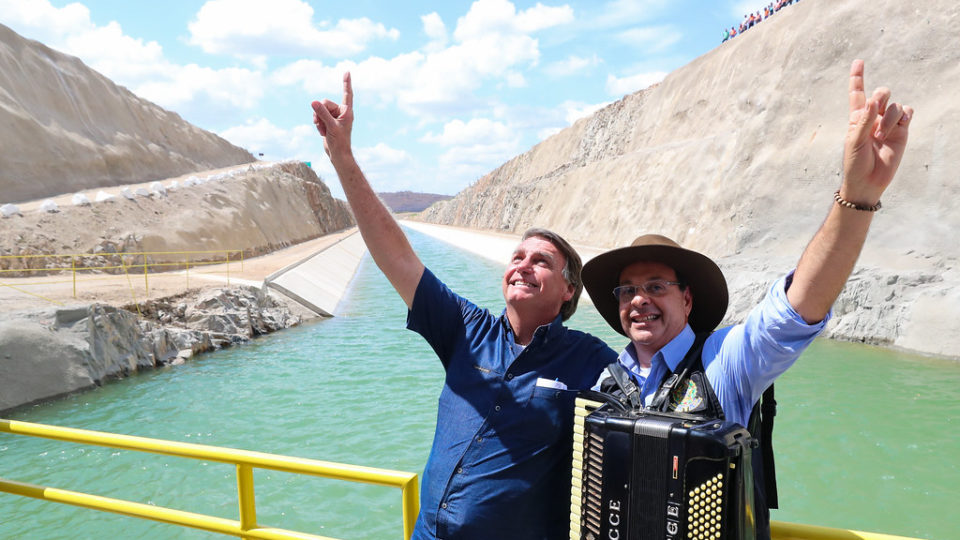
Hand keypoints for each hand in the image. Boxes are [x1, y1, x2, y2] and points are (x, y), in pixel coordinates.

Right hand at [312, 72, 353, 158]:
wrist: (338, 154)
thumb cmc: (339, 142)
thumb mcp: (331, 126)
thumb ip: (322, 113)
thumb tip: (314, 102)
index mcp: (346, 111)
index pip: (347, 94)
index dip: (346, 83)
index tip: (347, 71)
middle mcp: (340, 112)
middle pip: (325, 102)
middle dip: (320, 112)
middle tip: (324, 124)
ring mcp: (333, 117)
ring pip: (319, 109)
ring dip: (318, 119)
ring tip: (323, 129)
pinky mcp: (327, 121)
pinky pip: (317, 116)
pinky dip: (317, 124)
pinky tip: (322, 131)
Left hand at [842, 59, 912, 204]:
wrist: (868, 181)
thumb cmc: (855, 162)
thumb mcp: (854, 141)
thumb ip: (864, 120)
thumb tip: (874, 100)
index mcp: (857, 117)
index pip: (857, 93)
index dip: (858, 77)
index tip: (859, 61)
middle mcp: (873, 117)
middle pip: (881, 93)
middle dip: (880, 96)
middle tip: (876, 111)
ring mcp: (889, 123)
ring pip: (895, 105)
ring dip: (889, 117)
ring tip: (882, 135)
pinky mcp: (902, 130)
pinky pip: (907, 112)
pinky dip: (903, 116)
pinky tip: (899, 126)